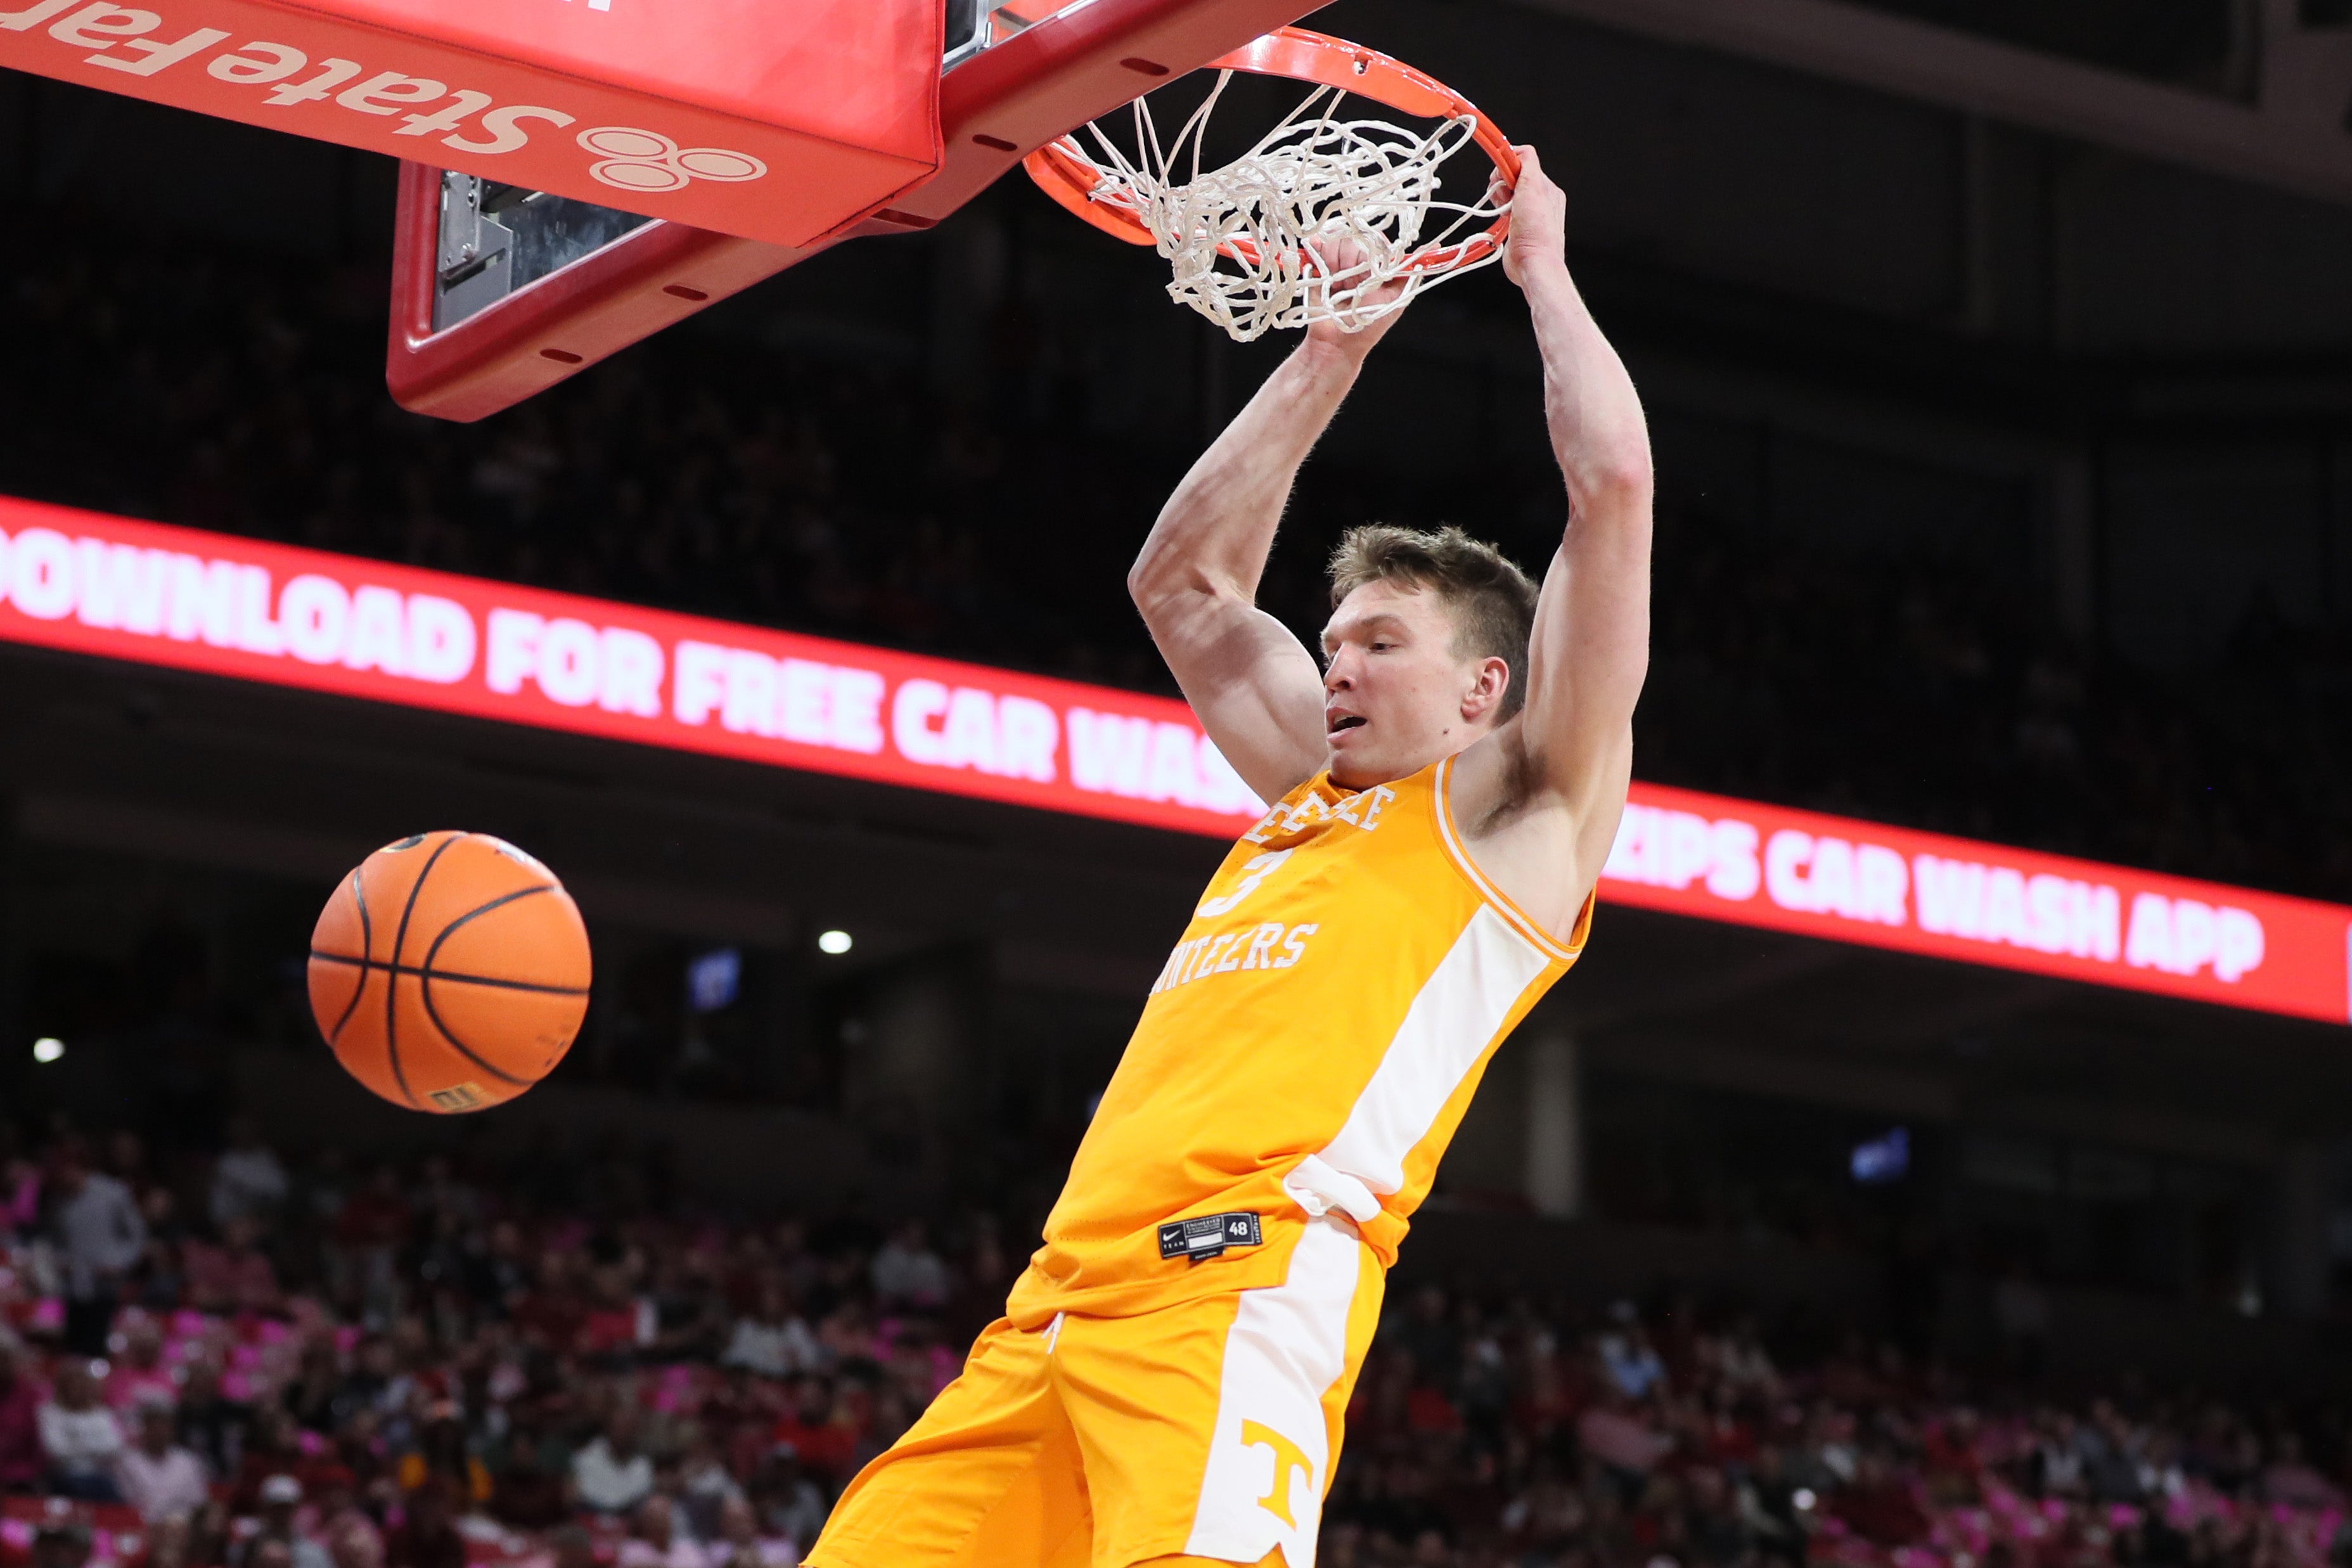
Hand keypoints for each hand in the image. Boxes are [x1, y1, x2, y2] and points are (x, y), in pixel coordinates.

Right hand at [1301, 232, 1410, 356]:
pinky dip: (1317, 249)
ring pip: (1336, 239)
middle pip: (1355, 237)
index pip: (1376, 240)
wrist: (1336, 343)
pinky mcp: (1317, 265)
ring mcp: (1337, 261)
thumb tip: (1432, 250)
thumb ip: (1409, 273)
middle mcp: (1358, 260)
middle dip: (1352, 260)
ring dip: (1334, 260)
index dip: (1371, 252)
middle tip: (1351, 284)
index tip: (1368, 274)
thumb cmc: (1368, 325)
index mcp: (1377, 266)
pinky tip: (1321, 266)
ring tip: (1334, 283)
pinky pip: (1317, 244)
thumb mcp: (1397, 298)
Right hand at [1501, 145, 1565, 287]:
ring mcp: (1528, 213)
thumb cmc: (1536, 232)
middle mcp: (1539, 199)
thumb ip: (1527, 162)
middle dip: (1502, 184)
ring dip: (1499, 199)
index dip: (1508, 166)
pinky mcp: (1517, 226)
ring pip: (1506, 194)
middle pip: (1512, 177)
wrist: (1533, 263)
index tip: (1499, 175)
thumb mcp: (1533, 187)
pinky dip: (1498, 212)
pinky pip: (1503, 210)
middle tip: (1504, 198)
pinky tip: (1501, 219)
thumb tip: (1517, 149)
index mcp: (1547, 188)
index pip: (1524, 163)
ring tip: (1503, 211)